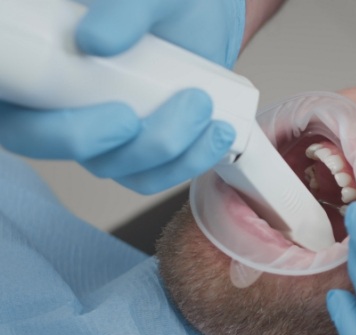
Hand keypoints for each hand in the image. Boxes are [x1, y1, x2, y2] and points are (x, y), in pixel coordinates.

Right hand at [0, 0, 244, 193]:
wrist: (206, 13)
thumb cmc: (168, 1)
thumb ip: (123, 6)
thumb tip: (94, 40)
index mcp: (33, 52)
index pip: (7, 98)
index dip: (33, 117)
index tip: (92, 106)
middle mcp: (55, 94)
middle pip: (41, 141)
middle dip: (93, 140)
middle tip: (134, 117)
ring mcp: (96, 125)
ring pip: (107, 164)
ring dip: (158, 147)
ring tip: (201, 105)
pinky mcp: (136, 146)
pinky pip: (149, 175)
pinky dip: (186, 161)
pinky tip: (215, 135)